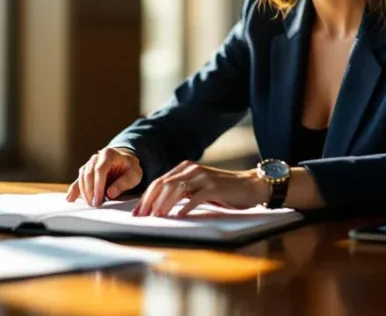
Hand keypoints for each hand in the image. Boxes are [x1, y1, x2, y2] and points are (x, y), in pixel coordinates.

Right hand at [65, 147, 142, 206]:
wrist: (125, 161)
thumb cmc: (130, 168)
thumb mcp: (133, 175)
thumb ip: (123, 183)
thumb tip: (110, 194)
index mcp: (109, 154)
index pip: (100, 170)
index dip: (98, 186)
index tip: (98, 200)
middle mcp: (96, 157)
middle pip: (88, 174)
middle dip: (90, 191)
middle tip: (94, 205)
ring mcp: (89, 163)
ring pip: (82, 177)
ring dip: (84, 192)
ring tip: (90, 204)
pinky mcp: (85, 171)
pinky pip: (78, 180)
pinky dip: (74, 189)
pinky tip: (70, 199)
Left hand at [132, 161, 270, 216]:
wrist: (249, 186)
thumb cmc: (222, 190)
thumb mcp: (198, 188)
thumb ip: (181, 191)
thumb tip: (158, 206)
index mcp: (185, 168)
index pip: (159, 182)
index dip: (146, 198)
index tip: (137, 213)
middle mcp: (191, 169)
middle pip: (163, 184)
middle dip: (149, 202)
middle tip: (141, 217)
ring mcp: (202, 177)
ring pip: (176, 189)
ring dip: (163, 204)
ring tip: (156, 218)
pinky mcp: (214, 187)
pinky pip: (195, 197)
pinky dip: (185, 207)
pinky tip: (178, 217)